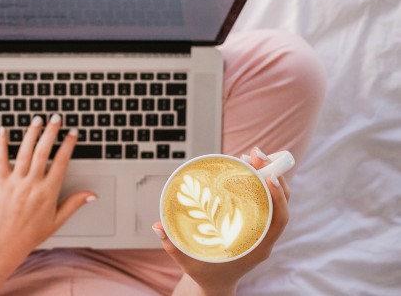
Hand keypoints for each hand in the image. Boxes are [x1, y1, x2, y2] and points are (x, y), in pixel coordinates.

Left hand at [0, 114, 94, 255]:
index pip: (61, 162)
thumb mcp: (58, 220)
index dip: (68, 145)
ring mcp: (16, 182)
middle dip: (51, 132)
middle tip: (56, 118)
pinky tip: (3, 130)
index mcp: (48, 192)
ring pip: (24, 152)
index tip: (73, 133)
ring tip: (37, 120)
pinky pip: (1, 160)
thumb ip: (74, 204)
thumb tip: (92, 195)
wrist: (6, 243)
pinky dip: (1, 144)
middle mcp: (32, 184)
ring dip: (31, 134)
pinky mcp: (2, 183)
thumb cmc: (32, 234)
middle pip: (43, 152)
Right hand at [153, 147, 290, 295]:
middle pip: (279, 203)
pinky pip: (263, 200)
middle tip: (256, 155)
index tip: (269, 177)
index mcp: (257, 248)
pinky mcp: (255, 223)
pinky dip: (258, 183)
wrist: (216, 284)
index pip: (278, 220)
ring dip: (266, 175)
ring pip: (274, 199)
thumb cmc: (206, 274)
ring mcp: (262, 229)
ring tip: (251, 156)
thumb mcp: (188, 262)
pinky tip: (245, 169)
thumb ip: (172, 245)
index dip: (278, 197)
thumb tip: (157, 226)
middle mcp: (264, 237)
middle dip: (273, 175)